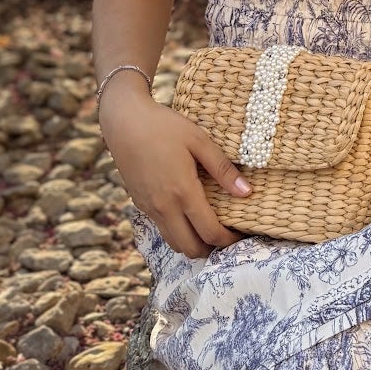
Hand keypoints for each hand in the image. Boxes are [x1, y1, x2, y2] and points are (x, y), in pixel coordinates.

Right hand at [99, 88, 248, 259]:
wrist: (124, 120)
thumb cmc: (164, 126)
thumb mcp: (199, 140)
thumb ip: (223, 169)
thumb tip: (247, 192)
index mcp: (183, 192)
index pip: (210, 233)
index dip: (229, 240)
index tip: (242, 234)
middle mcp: (164, 207)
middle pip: (191, 249)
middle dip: (212, 248)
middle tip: (227, 233)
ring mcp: (149, 208)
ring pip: (174, 243)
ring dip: (193, 243)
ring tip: (208, 226)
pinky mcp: (139, 204)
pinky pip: (162, 229)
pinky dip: (178, 231)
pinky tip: (187, 213)